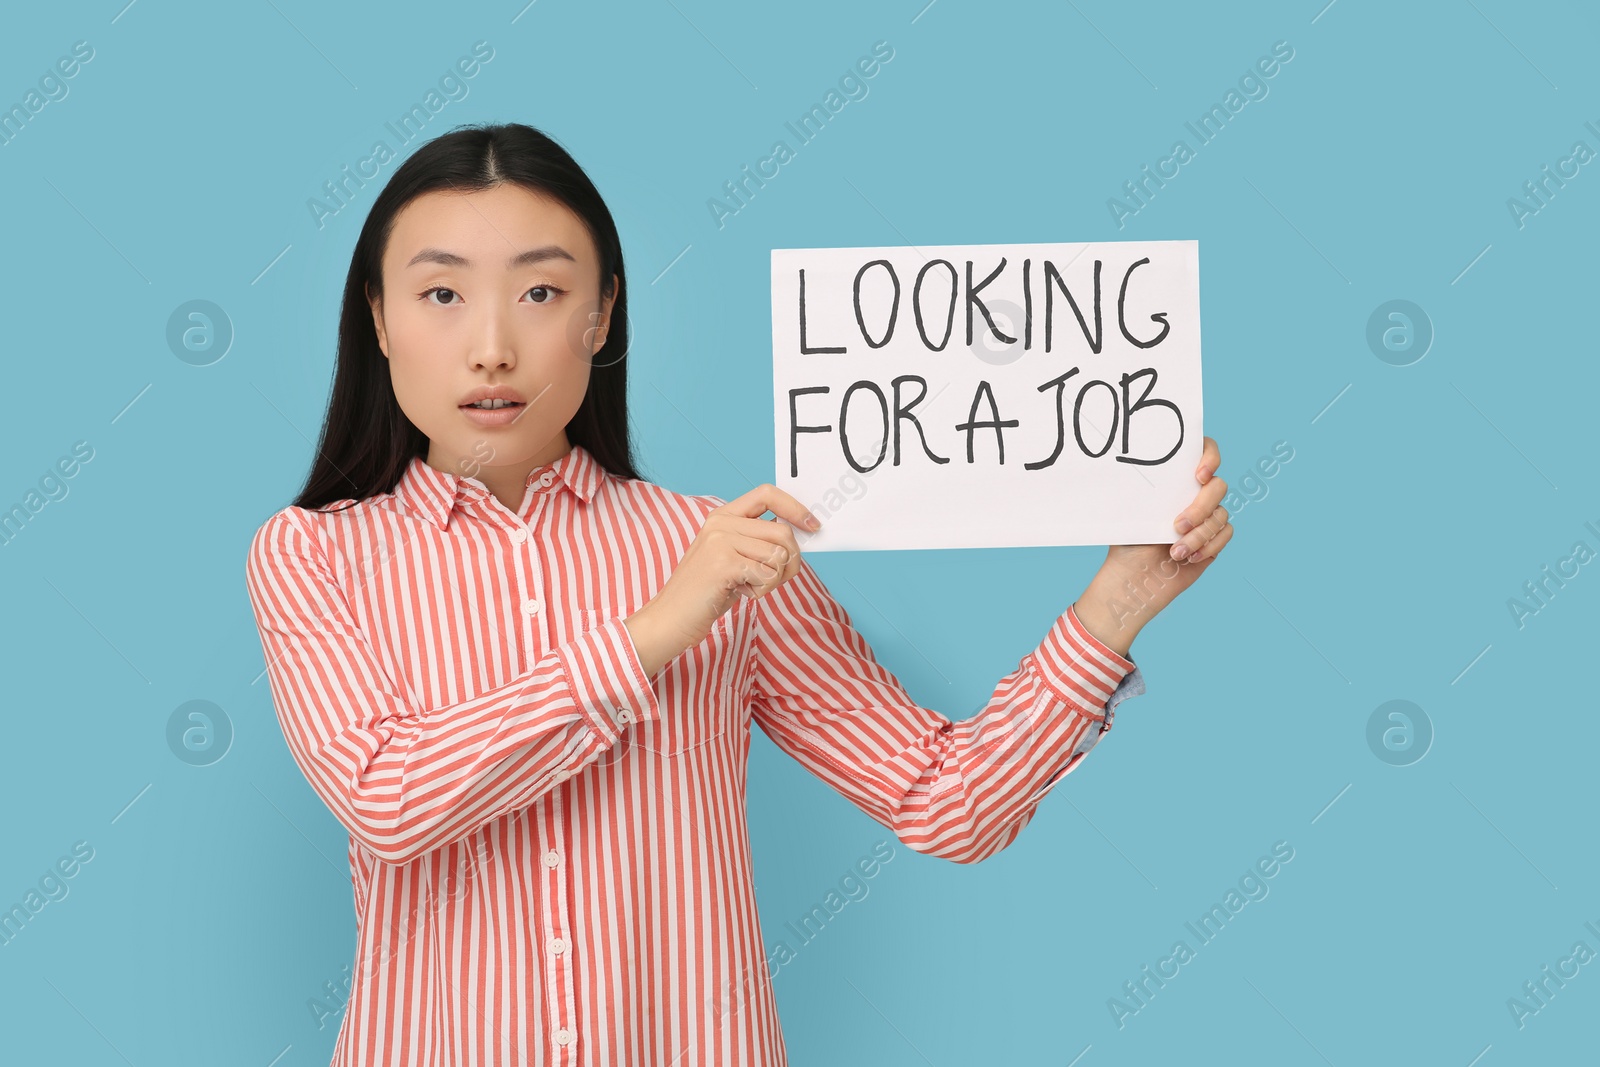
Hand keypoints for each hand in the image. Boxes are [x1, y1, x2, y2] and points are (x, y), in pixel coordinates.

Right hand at [624, 485, 819, 676]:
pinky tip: (741, 593)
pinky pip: (768, 574)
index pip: (768, 494)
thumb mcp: (732, 557)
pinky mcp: (724, 563)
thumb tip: (799, 533)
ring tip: (749, 586)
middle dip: (790, 561)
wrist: (671, 618)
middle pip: (783, 532)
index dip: (795, 508)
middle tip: (772, 579)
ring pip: (779, 555)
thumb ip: (758, 541)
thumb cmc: (706, 591)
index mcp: (723, 516)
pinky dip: (761, 590)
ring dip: (773, 580)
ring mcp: (720, 541)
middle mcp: (721, 523)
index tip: (812, 526)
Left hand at [1074, 436, 1232, 651]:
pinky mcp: (1214, 538)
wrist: (1134, 576)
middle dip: (1200, 507)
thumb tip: (1140, 466)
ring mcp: (1207, 515)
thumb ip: (1147, 489)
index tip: (1199, 475)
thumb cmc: (1130, 541)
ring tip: (1175, 552)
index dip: (1210, 456)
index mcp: (1176, 478)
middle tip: (1178, 525)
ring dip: (1198, 535)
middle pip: (1217, 487)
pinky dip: (1207, 546)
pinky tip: (1188, 558)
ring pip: (1220, 514)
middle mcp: (1195, 493)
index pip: (1204, 450)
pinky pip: (1224, 534)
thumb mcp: (1133, 511)